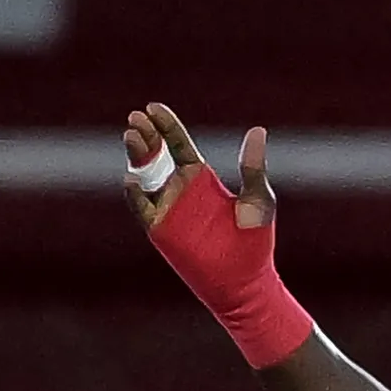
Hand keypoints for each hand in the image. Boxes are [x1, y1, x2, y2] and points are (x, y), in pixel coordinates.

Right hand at [120, 102, 271, 237]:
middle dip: (145, 134)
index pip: (176, 143)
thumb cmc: (255, 243)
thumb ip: (252, 168)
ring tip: (132, 137)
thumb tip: (258, 131)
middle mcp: (180, 189)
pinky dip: (135, 192)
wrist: (246, 282)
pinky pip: (141, 207)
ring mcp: (168, 209)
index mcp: (200, 177)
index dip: (164, 124)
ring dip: (136, 155)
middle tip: (136, 118)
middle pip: (155, 153)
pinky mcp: (161, 230)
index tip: (152, 107)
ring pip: (144, 175)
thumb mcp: (257, 199)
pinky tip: (133, 178)